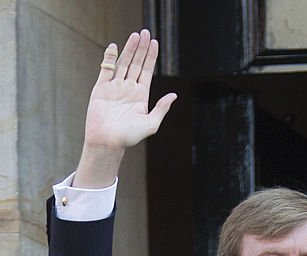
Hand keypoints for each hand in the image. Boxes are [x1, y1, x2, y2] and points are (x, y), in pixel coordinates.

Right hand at [75, 30, 176, 185]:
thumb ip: (161, 108)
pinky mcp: (101, 88)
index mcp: (141, 96)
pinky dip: (109, 58)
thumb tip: (174, 95)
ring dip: (129, 49)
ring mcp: (114, 87)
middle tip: (145, 32)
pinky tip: (114, 47)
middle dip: (141, 49)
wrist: (108, 141)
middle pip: (136, 63)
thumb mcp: (151, 123)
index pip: (147, 71)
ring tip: (135, 35)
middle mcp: (128, 89)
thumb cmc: (130, 136)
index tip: (155, 43)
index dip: (151, 57)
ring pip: (122, 63)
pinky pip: (106, 69)